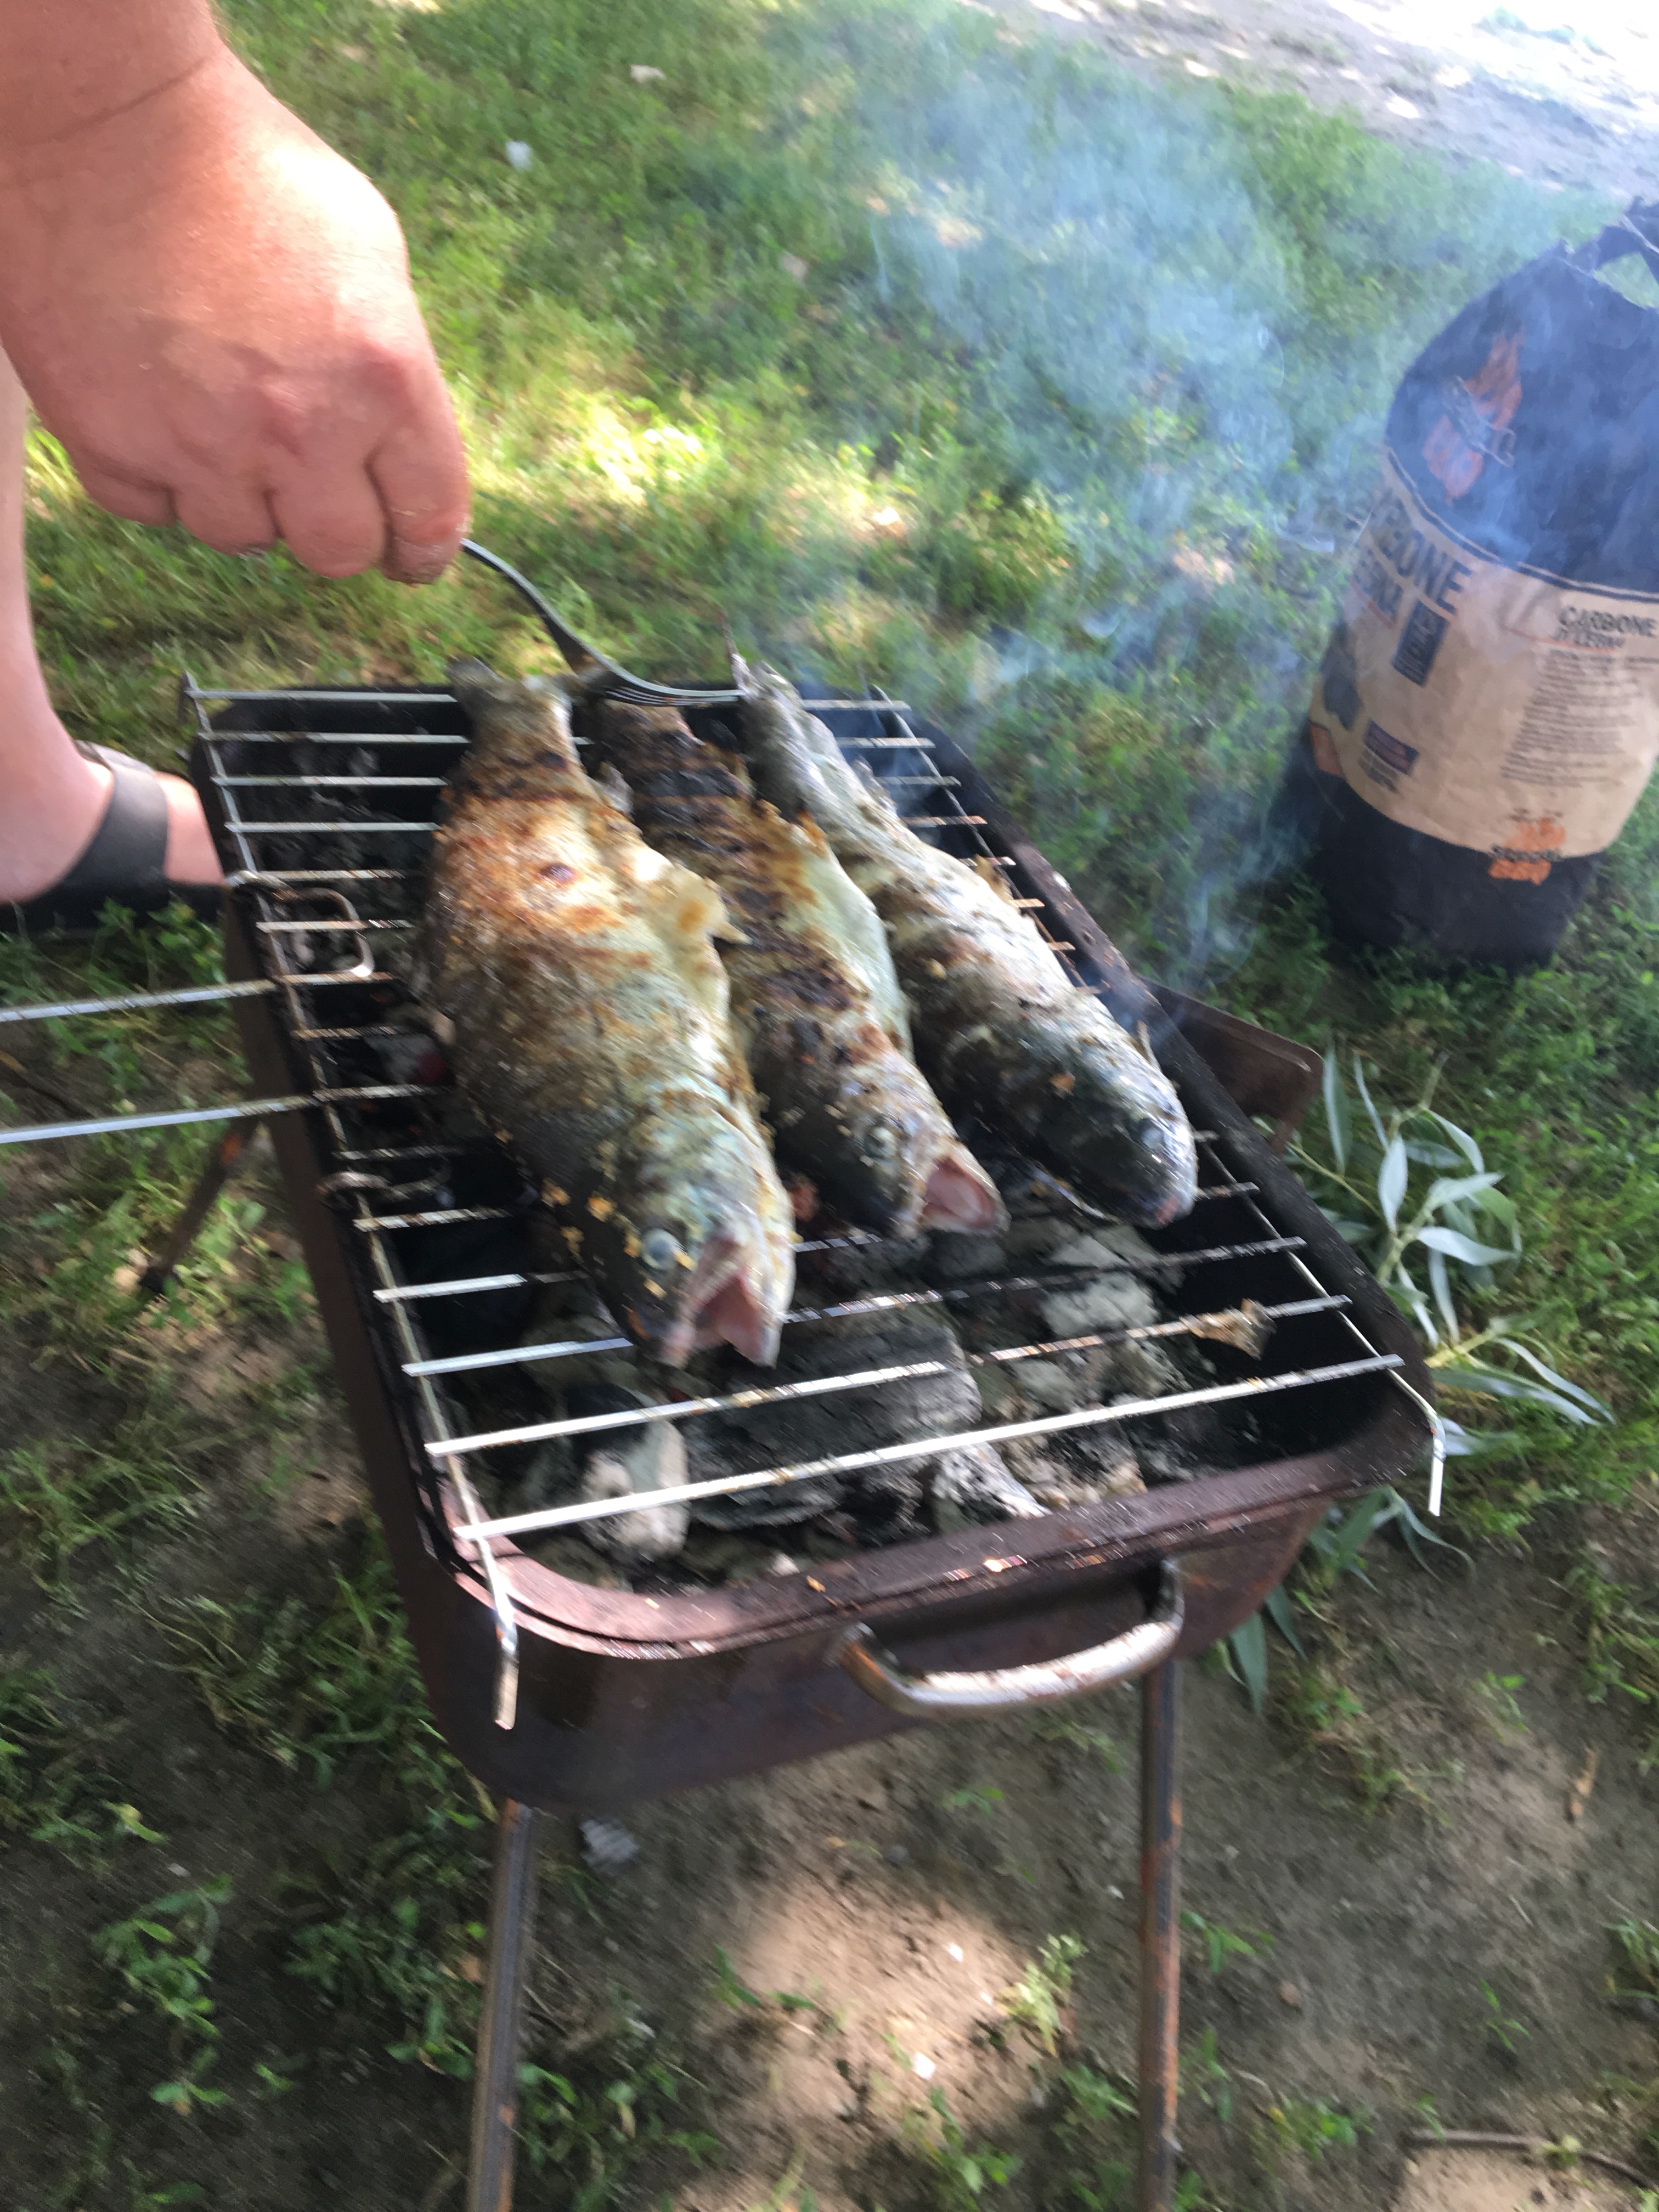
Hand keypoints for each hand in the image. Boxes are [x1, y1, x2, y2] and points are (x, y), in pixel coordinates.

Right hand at [0, 44, 468, 581]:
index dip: (423, 547)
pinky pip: (152, 509)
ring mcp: (199, 447)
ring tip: (222, 418)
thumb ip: (395, 367)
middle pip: (337, 552)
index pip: (429, 519)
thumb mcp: (370, 253)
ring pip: (242, 538)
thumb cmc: (244, 168)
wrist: (105, 120)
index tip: (413, 556)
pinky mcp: (111, 444)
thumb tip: (400, 449)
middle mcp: (297, 431)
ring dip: (242, 498)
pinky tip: (160, 412)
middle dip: (333, 527)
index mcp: (382, 379)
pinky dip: (160, 478)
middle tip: (315, 489)